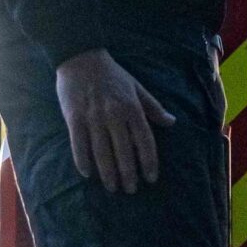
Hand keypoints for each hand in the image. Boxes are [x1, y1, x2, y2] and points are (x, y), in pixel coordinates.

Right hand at [55, 49, 173, 191]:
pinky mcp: (74, 118)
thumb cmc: (112, 73)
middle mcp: (114, 115)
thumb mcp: (137, 87)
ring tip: (112, 187)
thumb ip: (153, 107)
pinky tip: (88, 174)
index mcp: (132, 108)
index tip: (151, 178)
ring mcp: (93, 118)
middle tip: (131, 190)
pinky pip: (79, 144)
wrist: (81, 56)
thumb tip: (172, 122)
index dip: (148, 161)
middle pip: (124, 151)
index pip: (144, 141)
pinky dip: (83, 160)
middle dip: (129, 173)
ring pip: (102, 151)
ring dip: (108, 172)